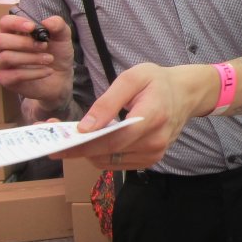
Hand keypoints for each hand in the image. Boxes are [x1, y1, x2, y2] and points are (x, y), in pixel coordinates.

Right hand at [0, 12, 74, 112]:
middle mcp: (2, 47)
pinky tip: (48, 71)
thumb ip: (58, 26)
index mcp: (13, 33)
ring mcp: (1, 63)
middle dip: (23, 43)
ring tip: (49, 59)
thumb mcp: (62, 38)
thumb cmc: (56, 54)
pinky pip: (15, 75)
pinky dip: (35, 73)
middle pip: (0, 40)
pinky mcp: (5, 79)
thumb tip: (47, 22)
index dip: (16, 23)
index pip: (5, 22)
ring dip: (31, 58)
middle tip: (44, 46)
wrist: (60, 78)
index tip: (32, 27)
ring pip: (6, 57)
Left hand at [57, 62, 215, 169]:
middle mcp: (155, 141)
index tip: (56, 145)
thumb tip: (85, 127)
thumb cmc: (158, 82)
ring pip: (109, 162)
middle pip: (108, 153)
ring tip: (75, 136)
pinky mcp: (151, 160)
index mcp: (152, 116)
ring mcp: (154, 154)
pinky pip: (117, 163)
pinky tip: (97, 140)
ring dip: (88, 152)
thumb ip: (108, 102)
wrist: (185, 94)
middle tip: (56, 137)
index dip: (83, 145)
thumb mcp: (133, 78)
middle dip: (78, 148)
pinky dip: (102, 154)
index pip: (113, 140)